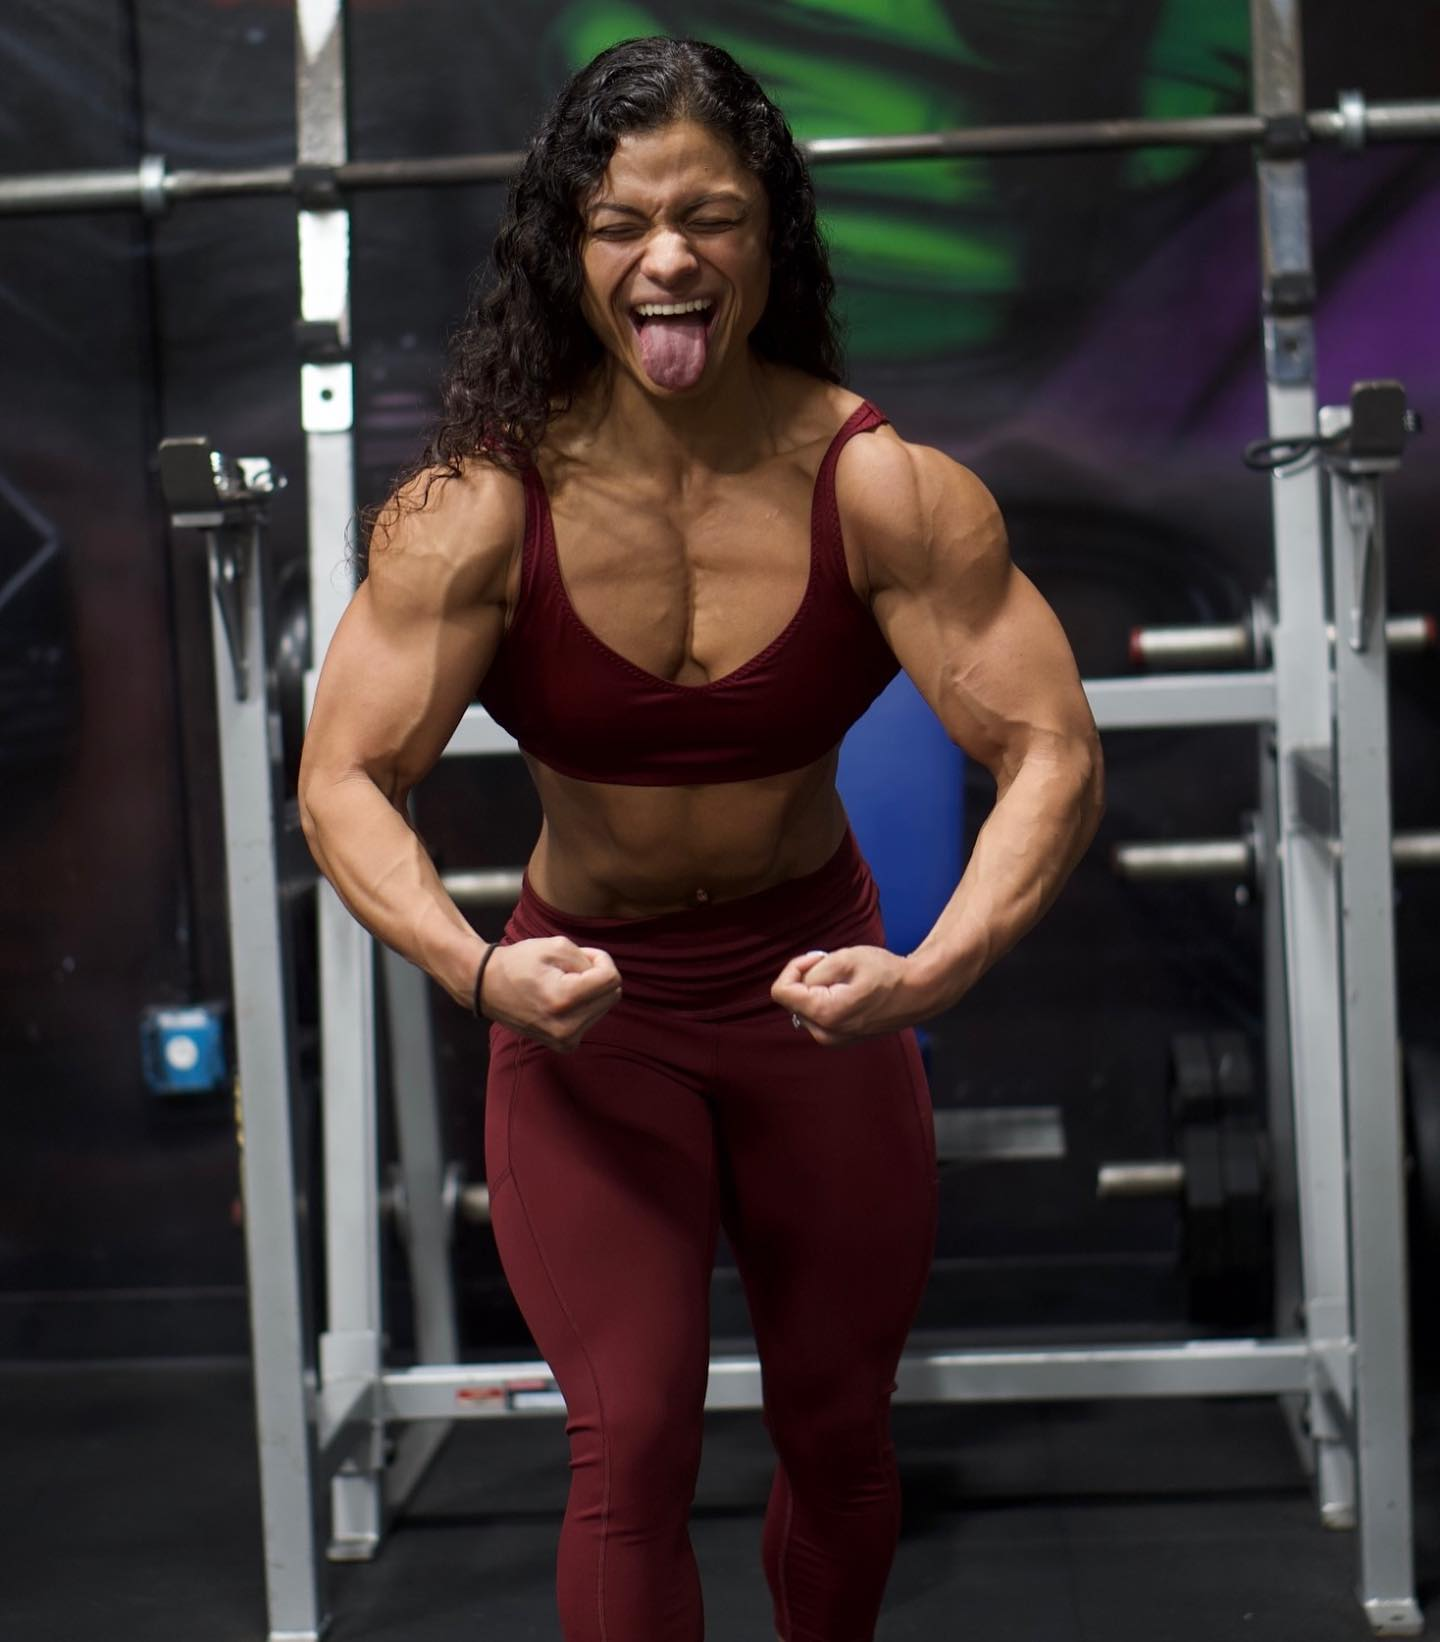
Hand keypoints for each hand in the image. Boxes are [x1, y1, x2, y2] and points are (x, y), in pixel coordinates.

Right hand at [481, 937, 621, 1052]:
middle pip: (612, 994)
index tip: (582, 954)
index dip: (601, 960)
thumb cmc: (518, 963)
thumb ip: (588, 960)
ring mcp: (566, 1040)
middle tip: (569, 968)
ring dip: (590, 990)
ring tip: (561, 982)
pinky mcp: (565, 1045)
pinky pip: (592, 1018)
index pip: (611, 979)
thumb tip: (607, 977)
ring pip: (605, 1006)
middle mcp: (567, 1027)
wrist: (486, 987)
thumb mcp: (555, 946)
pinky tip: (562, 998)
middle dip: (597, 975)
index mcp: (563, 1000)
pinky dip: (584, 1005)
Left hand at [771, 945, 928, 1046]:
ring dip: (816, 988)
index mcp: (825, 1014)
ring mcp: (833, 1040)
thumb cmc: (887, 973)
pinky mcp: (840, 1039)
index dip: (794, 968)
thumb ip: (814, 970)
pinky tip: (847, 990)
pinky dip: (824, 999)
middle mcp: (826, 1034)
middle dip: (806, 978)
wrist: (919, 993)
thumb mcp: (847, 958)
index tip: (817, 958)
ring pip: (804, 1007)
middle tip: (833, 963)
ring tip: (844, 977)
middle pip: (792, 1000)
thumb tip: (800, 981)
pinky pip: (817, 1015)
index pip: (781, 992)